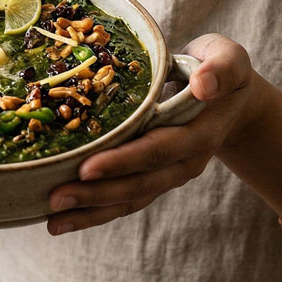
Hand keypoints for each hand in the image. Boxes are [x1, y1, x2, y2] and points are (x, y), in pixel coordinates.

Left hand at [46, 33, 262, 234]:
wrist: (229, 100)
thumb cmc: (220, 70)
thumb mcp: (229, 59)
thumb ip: (221, 69)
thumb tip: (204, 86)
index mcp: (200, 134)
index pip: (157, 150)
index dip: (123, 161)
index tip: (86, 168)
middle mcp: (185, 162)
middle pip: (139, 184)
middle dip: (96, 194)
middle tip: (56, 198)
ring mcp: (169, 175)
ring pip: (129, 200)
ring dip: (90, 212)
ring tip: (53, 221)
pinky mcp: (154, 178)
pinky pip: (124, 199)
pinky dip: (94, 211)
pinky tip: (61, 218)